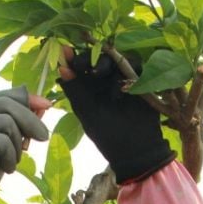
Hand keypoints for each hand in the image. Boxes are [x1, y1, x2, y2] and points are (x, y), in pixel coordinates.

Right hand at [0, 87, 49, 203]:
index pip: (2, 95)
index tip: (47, 106)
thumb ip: (18, 122)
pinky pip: (2, 143)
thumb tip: (43, 104)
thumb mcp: (7, 142)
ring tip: (11, 162)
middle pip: (6, 106)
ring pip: (7, 124)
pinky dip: (10, 158)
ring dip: (17, 147)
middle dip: (30, 120)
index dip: (27, 99)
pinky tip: (3, 169)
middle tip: (44, 137)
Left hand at [58, 46, 174, 183]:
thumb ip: (74, 90)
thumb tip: (60, 69)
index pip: (81, 64)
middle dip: (92, 58)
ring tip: (101, 77)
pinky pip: (136, 65)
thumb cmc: (107, 134)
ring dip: (108, 64)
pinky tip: (121, 89)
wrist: (135, 149)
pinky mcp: (142, 79)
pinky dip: (127, 71)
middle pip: (99, 56)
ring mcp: (124, 78)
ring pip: (117, 58)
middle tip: (89, 68)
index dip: (74, 57)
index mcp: (89, 85)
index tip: (67, 53)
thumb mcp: (86, 112)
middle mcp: (106, 78)